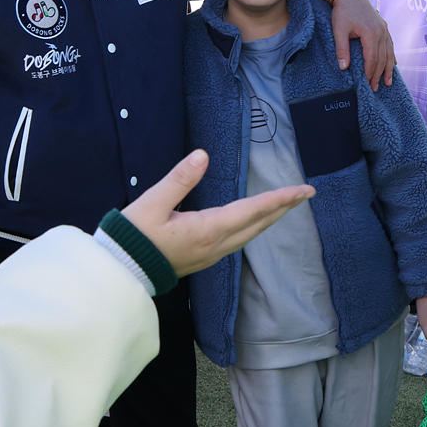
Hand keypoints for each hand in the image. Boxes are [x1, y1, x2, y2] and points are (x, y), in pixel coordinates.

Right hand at [122, 149, 312, 276]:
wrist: (120, 271)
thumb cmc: (133, 237)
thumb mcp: (153, 202)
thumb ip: (180, 178)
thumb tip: (202, 156)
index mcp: (208, 229)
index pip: (253, 211)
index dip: (280, 199)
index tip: (304, 190)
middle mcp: (216, 245)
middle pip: (259, 225)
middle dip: (284, 208)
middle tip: (305, 194)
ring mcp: (211, 255)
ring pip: (250, 235)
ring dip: (270, 218)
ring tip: (285, 205)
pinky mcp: (203, 258)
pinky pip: (238, 241)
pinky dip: (254, 227)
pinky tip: (254, 221)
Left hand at [332, 0, 395, 89]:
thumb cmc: (343, 12)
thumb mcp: (339, 30)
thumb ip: (342, 49)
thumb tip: (344, 68)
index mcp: (371, 34)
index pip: (372, 59)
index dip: (370, 73)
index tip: (367, 84)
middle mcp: (381, 32)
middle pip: (382, 58)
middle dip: (379, 75)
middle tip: (376, 88)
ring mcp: (384, 29)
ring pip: (389, 53)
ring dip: (388, 69)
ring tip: (388, 82)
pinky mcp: (384, 27)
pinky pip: (390, 45)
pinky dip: (392, 56)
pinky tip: (393, 64)